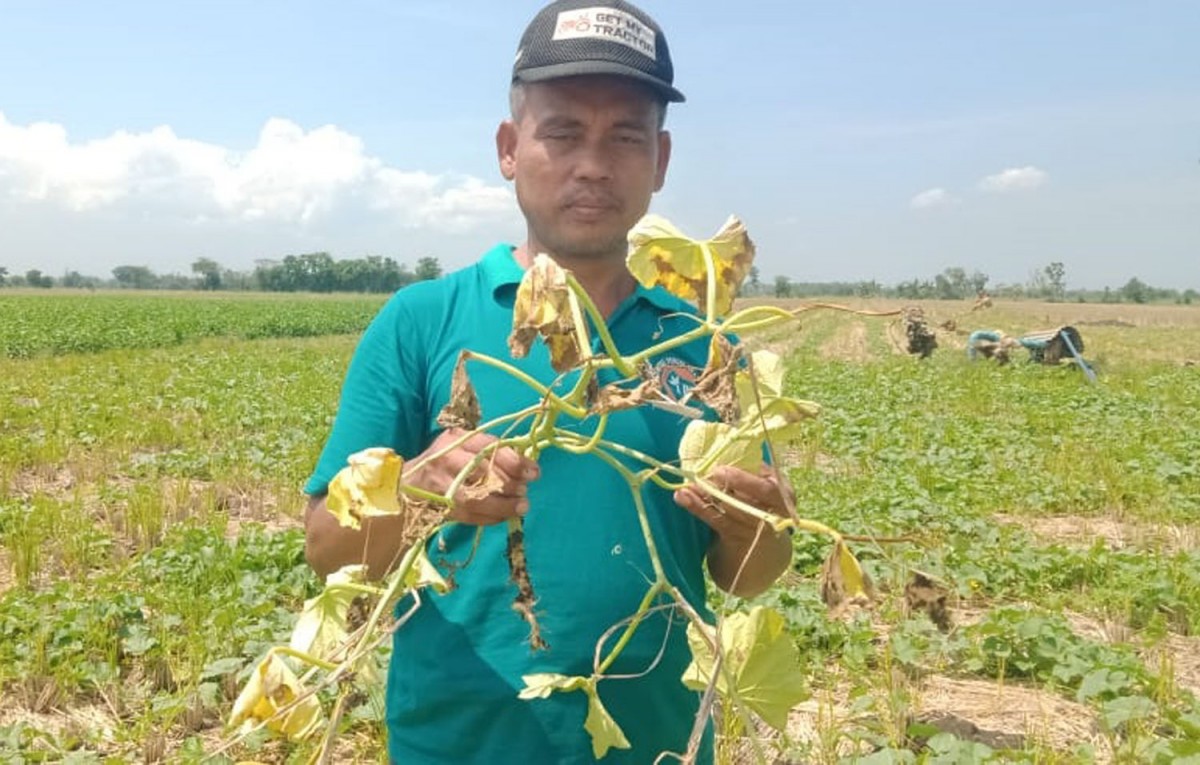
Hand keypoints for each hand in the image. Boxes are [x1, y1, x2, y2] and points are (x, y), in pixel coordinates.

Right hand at [404, 428, 539, 525]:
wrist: (406, 483)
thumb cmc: (444, 461)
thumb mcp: (464, 445)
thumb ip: (491, 451)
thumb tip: (525, 467)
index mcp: (456, 439)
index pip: (488, 447)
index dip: (513, 461)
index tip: (533, 472)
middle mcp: (446, 459)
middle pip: (483, 472)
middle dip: (510, 484)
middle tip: (524, 490)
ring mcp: (440, 485)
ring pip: (475, 497)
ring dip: (502, 505)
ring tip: (520, 506)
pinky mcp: (439, 507)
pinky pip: (468, 516)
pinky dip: (490, 518)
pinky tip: (503, 516)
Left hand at [675, 465, 794, 596]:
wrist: (761, 541)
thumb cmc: (759, 498)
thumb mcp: (763, 482)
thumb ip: (750, 469)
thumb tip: (721, 449)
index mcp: (784, 494)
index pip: (768, 490)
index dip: (744, 481)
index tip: (720, 470)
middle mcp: (774, 515)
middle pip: (747, 504)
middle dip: (723, 490)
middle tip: (701, 477)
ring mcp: (755, 531)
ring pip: (728, 513)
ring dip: (703, 498)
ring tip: (685, 487)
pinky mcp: (736, 539)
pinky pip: (716, 522)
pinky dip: (697, 508)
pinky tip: (682, 497)